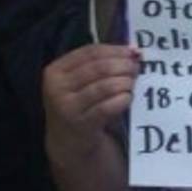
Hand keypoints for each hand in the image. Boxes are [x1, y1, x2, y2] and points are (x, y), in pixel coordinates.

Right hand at [42, 44, 139, 168]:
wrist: (68, 141)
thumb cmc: (79, 104)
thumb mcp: (80, 81)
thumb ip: (101, 63)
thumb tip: (133, 50)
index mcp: (55, 71)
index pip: (89, 52)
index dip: (114, 50)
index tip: (133, 51)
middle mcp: (56, 88)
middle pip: (98, 68)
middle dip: (122, 65)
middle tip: (136, 68)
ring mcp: (67, 107)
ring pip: (104, 86)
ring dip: (124, 82)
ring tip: (132, 83)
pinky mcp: (81, 124)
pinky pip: (107, 107)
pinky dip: (122, 100)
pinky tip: (128, 98)